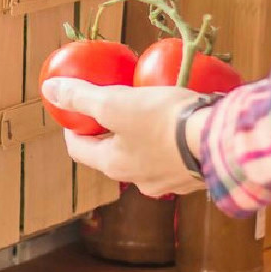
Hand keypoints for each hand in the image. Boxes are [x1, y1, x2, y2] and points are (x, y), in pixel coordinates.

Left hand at [40, 78, 206, 196]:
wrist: (221, 141)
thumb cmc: (162, 121)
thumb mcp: (114, 104)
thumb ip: (80, 98)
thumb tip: (49, 90)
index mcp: (114, 166)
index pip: (79, 149)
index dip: (71, 127)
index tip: (74, 110)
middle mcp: (139, 181)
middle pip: (111, 152)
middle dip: (107, 130)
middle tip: (109, 104)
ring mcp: (169, 181)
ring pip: (143, 155)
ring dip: (138, 135)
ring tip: (144, 109)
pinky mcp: (194, 173)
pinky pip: (172, 154)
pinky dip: (167, 139)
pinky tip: (176, 120)